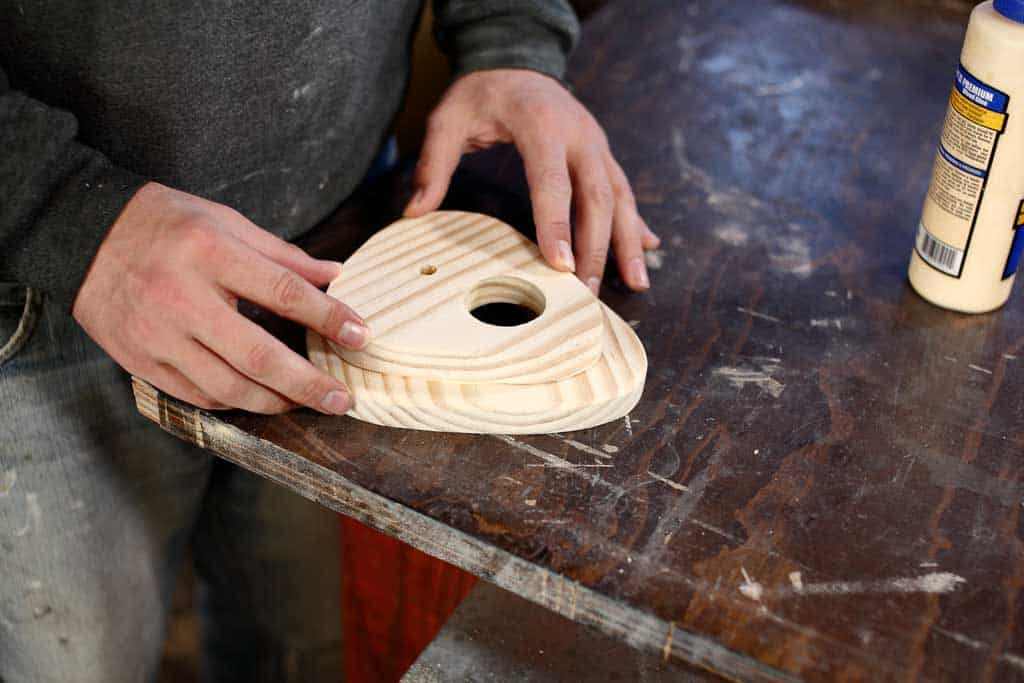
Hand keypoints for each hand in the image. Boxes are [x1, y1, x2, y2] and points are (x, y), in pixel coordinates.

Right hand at [73, 182, 368, 413]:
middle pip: (259, 355)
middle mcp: (183, 297)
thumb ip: (282, 255)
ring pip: (228, 385)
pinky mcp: (139, 359)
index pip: (285, 292)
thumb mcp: (224, 221)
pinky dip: (233, 401)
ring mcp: (158, 334)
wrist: (80, 233)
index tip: (361, 336)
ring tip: (307, 403)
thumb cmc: (164, 223)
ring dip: (275, 401)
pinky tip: (258, 398)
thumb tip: (336, 275)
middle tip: (343, 399)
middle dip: (309, 383)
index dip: (329, 317)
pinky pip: (196, 394)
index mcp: (210, 252)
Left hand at [403, 68, 659, 293]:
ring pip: (620, 197)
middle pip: (596, 197)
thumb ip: (434, 165)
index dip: (557, 225)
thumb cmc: (482, 94)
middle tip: (587, 292)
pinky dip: (636, 222)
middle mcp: (579, 135)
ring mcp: (596, 144)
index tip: (561, 265)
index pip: (552, 182)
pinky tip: (647, 250)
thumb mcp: (448, 120)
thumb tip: (414, 213)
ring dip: (628, 242)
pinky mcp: (603, 153)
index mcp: (541, 124)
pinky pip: (624, 191)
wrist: (517, 58)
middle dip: (595, 248)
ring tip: (635, 283)